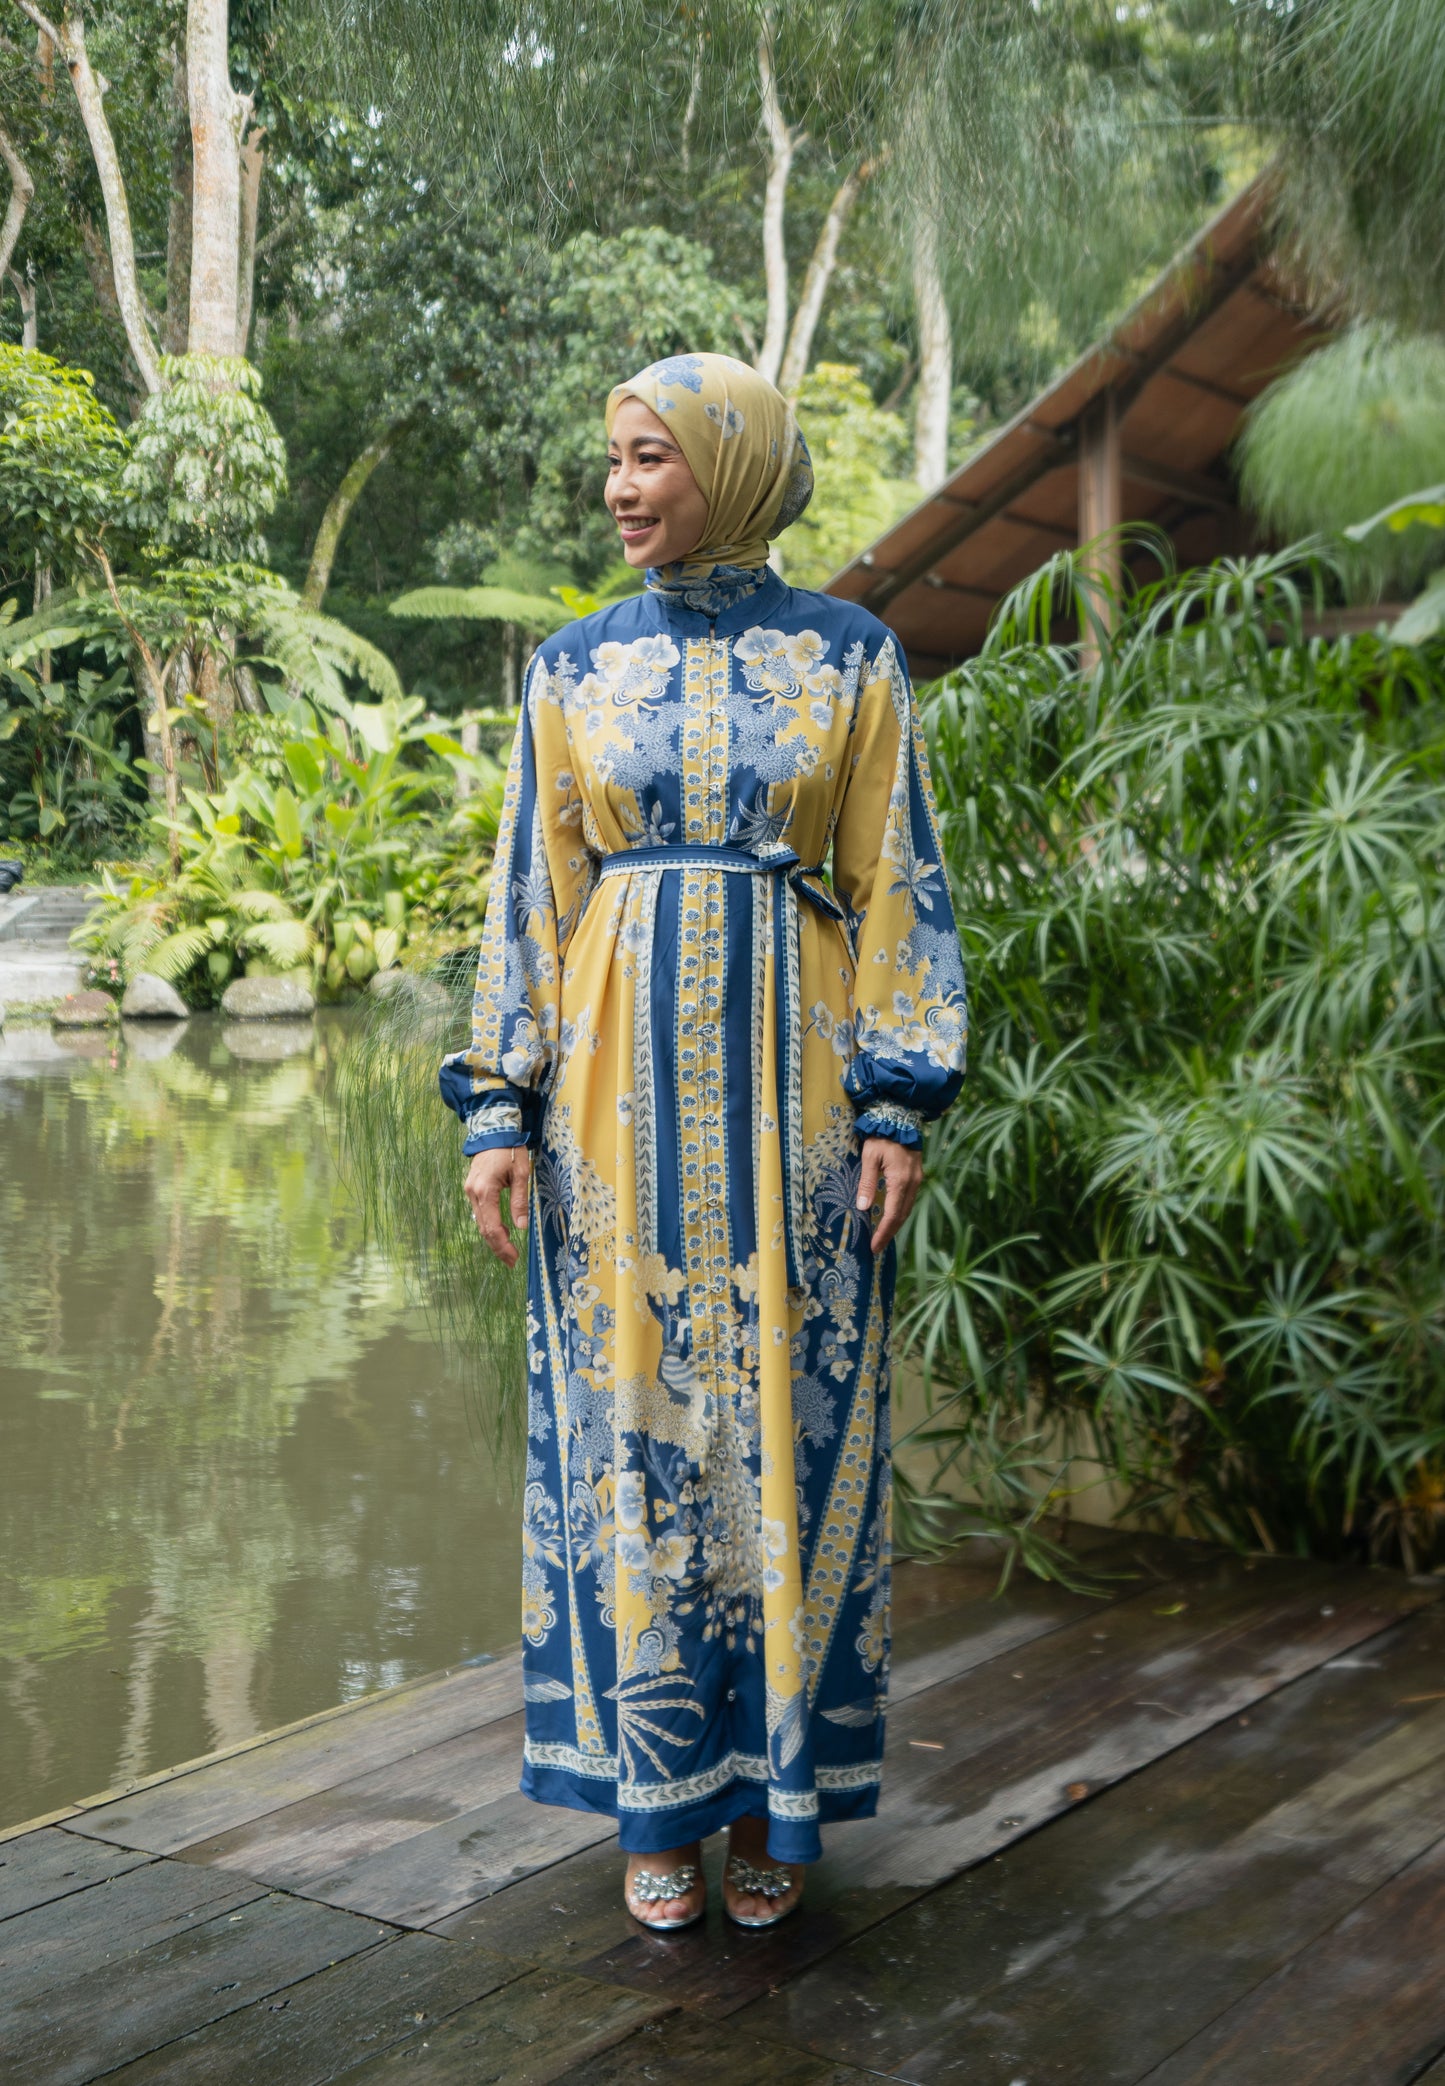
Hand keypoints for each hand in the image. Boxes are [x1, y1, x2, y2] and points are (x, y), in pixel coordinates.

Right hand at [465, 1146, 530, 1266]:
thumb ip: (519, 1201)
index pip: (492, 1227)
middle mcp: (473, 1193)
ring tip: (508, 1251)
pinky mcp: (472, 1189)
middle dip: (498, 1247)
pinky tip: (502, 1232)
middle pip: (484, 1229)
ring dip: (493, 1238)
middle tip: (511, 1261)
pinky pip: (480, 1213)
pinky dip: (490, 1226)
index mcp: (485, 1191)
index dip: (502, 1245)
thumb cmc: (511, 1150)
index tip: (513, 1258)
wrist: (494, 1131)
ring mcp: (470, 1191)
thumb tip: (521, 1226)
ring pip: (480, 1223)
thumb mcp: (520, 1174)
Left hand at [856, 1136, 922, 1253]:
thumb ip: (867, 1183)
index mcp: (901, 1181)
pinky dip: (900, 1211)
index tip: (874, 1246)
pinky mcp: (917, 1175)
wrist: (900, 1117)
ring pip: (908, 1208)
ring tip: (882, 1235)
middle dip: (889, 1232)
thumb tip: (862, 1208)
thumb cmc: (881, 1136)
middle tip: (877, 1246)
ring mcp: (917, 1179)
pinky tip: (891, 1216)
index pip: (892, 1214)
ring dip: (895, 1223)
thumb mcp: (869, 1157)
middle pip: (902, 1215)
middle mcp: (913, 1183)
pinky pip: (909, 1199)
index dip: (883, 1232)